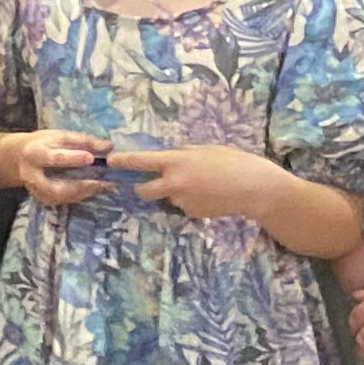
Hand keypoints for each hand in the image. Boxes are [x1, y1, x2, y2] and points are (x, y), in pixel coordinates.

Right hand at [3, 130, 110, 209]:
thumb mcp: (59, 136)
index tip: (91, 158)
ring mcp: (36, 191)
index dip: (72, 158)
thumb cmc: (42, 144)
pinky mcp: (42, 199)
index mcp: (35, 154)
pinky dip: (79, 196)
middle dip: (79, 187)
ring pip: (60, 198)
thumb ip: (84, 141)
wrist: (17, 157)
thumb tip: (109, 147)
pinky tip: (92, 190)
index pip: (53, 157)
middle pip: (55, 188)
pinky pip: (62, 201)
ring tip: (102, 186)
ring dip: (82, 193)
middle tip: (100, 183)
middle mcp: (32, 176)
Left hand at [107, 145, 280, 224]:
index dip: (123, 162)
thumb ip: (182, 155)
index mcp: (175, 162)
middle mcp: (173, 183)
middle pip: (143, 190)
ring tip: (199, 185)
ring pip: (167, 197)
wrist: (252, 188)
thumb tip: (169, 158)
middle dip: (141, 187)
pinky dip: (190, 200)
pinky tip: (208, 195)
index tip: (110, 161)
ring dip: (173, 192)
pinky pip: (183, 205)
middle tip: (147, 182)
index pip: (140, 162)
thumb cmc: (231, 161)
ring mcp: (181, 201)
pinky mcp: (191, 213)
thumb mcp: (203, 150)